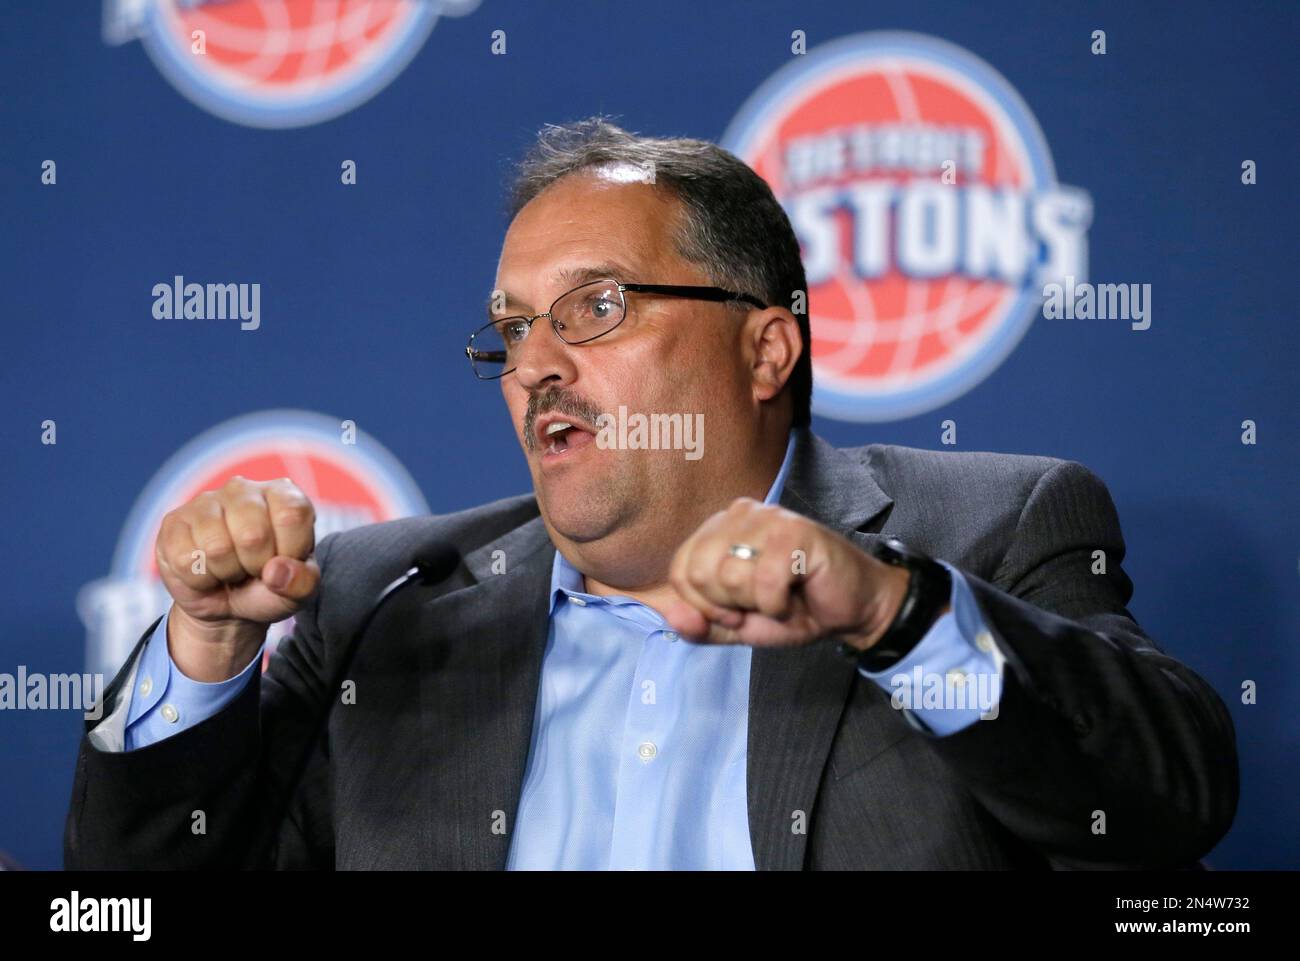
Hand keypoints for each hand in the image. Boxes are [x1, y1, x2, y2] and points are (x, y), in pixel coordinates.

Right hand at [155, 476, 318, 679]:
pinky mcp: (173, 522)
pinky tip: (206, 570)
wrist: (228, 605)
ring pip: (216, 548)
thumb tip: (275, 571)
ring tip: (231, 569)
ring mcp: (205, 501)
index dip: (289, 550)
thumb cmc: (270, 587)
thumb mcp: (298, 591)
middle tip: (253, 568)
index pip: (292, 515)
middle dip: (255, 566)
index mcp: (284, 494)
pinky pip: (185, 560)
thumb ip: (302, 582)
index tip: (283, 561)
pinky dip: (199, 579)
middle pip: (252, 534)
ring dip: (226, 573)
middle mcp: (244, 488)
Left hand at [664, 497, 912, 649]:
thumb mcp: (737, 626)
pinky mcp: (797, 532)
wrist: (853, 609)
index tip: (736, 611)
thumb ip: (700, 624)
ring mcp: (769, 518)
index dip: (704, 606)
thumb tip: (667, 615)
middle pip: (700, 573)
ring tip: (781, 597)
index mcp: (719, 528)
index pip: (680, 570)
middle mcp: (740, 513)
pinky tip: (797, 595)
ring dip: (758, 605)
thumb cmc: (795, 609)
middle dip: (730, 606)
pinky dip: (780, 605)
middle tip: (760, 605)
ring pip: (731, 576)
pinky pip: (766, 581)